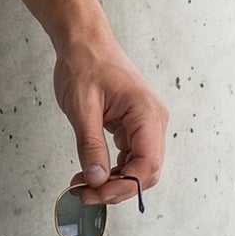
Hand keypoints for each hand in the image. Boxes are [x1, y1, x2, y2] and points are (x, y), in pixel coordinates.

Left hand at [53, 29, 168, 207]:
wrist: (83, 40)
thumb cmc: (84, 63)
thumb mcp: (81, 106)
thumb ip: (90, 145)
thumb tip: (96, 180)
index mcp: (146, 113)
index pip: (148, 164)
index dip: (124, 185)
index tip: (97, 193)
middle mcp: (153, 120)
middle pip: (145, 170)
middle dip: (117, 187)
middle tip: (85, 195)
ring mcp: (145, 123)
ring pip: (137, 166)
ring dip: (112, 180)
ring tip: (82, 186)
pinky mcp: (133, 125)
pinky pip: (128, 155)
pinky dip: (110, 167)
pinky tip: (89, 172)